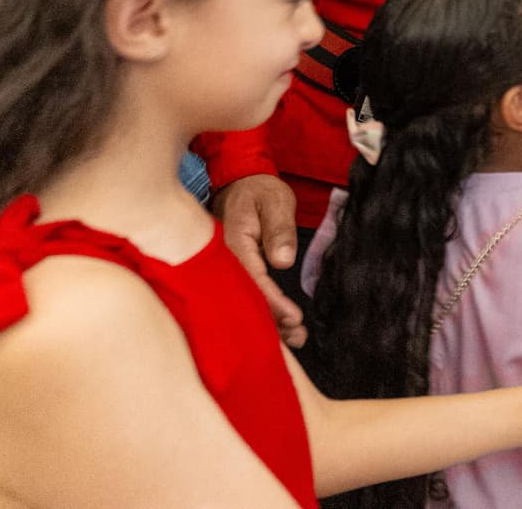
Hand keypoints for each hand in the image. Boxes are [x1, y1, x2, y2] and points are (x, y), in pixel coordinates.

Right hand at [216, 174, 305, 347]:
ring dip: (269, 323)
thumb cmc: (259, 191)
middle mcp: (223, 261)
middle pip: (244, 300)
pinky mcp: (232, 273)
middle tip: (298, 336)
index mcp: (231, 243)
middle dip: (271, 322)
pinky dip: (264, 313)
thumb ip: (279, 229)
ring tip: (297, 338)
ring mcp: (225, 269)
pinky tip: (283, 327)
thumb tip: (283, 261)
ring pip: (244, 303)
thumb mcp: (276, 201)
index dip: (272, 302)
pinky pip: (245, 296)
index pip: (251, 279)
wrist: (240, 183)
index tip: (294, 317)